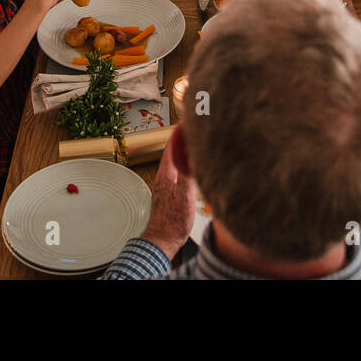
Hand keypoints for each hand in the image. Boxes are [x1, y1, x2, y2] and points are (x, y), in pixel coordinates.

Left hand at [139, 129, 195, 258]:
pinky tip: (194, 168)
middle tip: (195, 128)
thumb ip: (188, 172)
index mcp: (167, 173)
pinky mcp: (171, 193)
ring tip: (196, 143)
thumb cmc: (173, 221)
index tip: (188, 121)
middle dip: (184, 139)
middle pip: (174, 151)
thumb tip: (192, 152)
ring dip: (185, 151)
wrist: (163, 240)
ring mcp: (167, 185)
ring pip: (177, 161)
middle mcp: (165, 176)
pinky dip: (186, 164)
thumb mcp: (185, 195)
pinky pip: (179, 172)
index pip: (172, 145)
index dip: (180, 132)